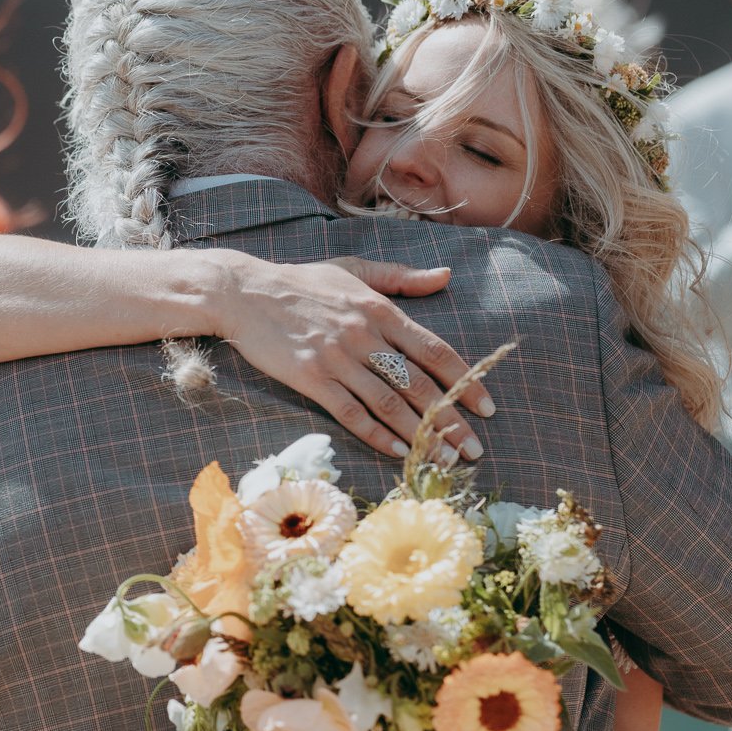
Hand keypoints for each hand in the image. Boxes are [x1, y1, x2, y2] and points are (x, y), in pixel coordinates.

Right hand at [214, 253, 492, 464]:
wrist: (243, 293)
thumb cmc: (300, 282)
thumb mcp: (353, 270)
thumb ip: (401, 277)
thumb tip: (445, 276)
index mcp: (380, 309)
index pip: (435, 351)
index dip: (466, 381)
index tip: (487, 407)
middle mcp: (364, 336)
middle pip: (420, 385)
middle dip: (452, 420)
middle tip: (475, 449)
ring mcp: (337, 360)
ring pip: (390, 404)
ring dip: (422, 435)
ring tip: (445, 460)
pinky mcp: (311, 380)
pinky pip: (352, 414)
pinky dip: (378, 436)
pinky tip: (399, 452)